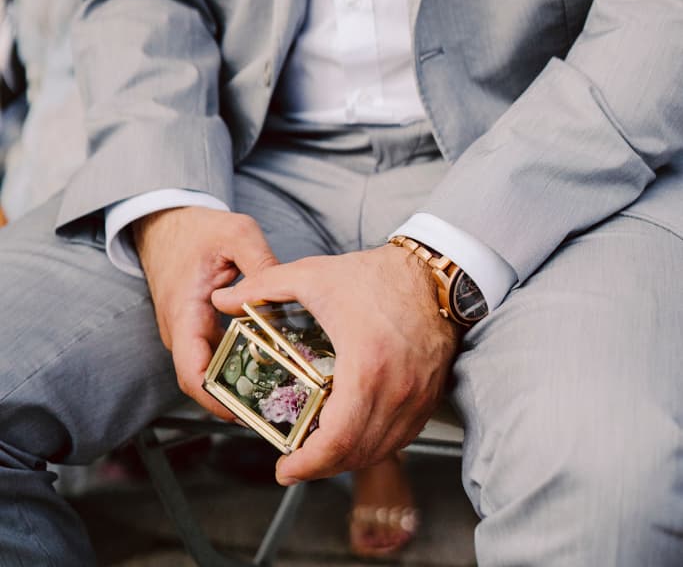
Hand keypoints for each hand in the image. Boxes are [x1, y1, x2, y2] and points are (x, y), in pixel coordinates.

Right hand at [133, 207, 278, 416]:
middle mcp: (182, 331)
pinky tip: (270, 364)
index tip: (246, 411)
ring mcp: (188, 332)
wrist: (167, 223)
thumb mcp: (236, 233)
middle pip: (204, 380)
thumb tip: (286, 291)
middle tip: (277, 408)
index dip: (216, 398)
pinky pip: (215, 355)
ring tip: (280, 392)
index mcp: (185, 313)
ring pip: (211, 370)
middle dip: (236, 399)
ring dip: (238, 384)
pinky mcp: (198, 328)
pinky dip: (237, 364)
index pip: (192, 372)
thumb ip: (261, 262)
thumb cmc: (196, 229)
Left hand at [212, 244, 459, 483]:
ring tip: (318, 452)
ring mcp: (417, 397)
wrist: (433, 273)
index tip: (283, 468)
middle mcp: (396, 391)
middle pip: (355, 453)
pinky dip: (372, 444)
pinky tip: (352, 435)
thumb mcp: (313, 275)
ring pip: (379, 450)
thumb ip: (263, 286)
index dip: (307, 463)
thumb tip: (222, 300)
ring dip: (346, 459)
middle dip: (320, 466)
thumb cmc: (376, 275)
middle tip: (294, 465)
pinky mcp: (429, 396)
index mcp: (365, 366)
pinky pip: (399, 438)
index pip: (336, 439)